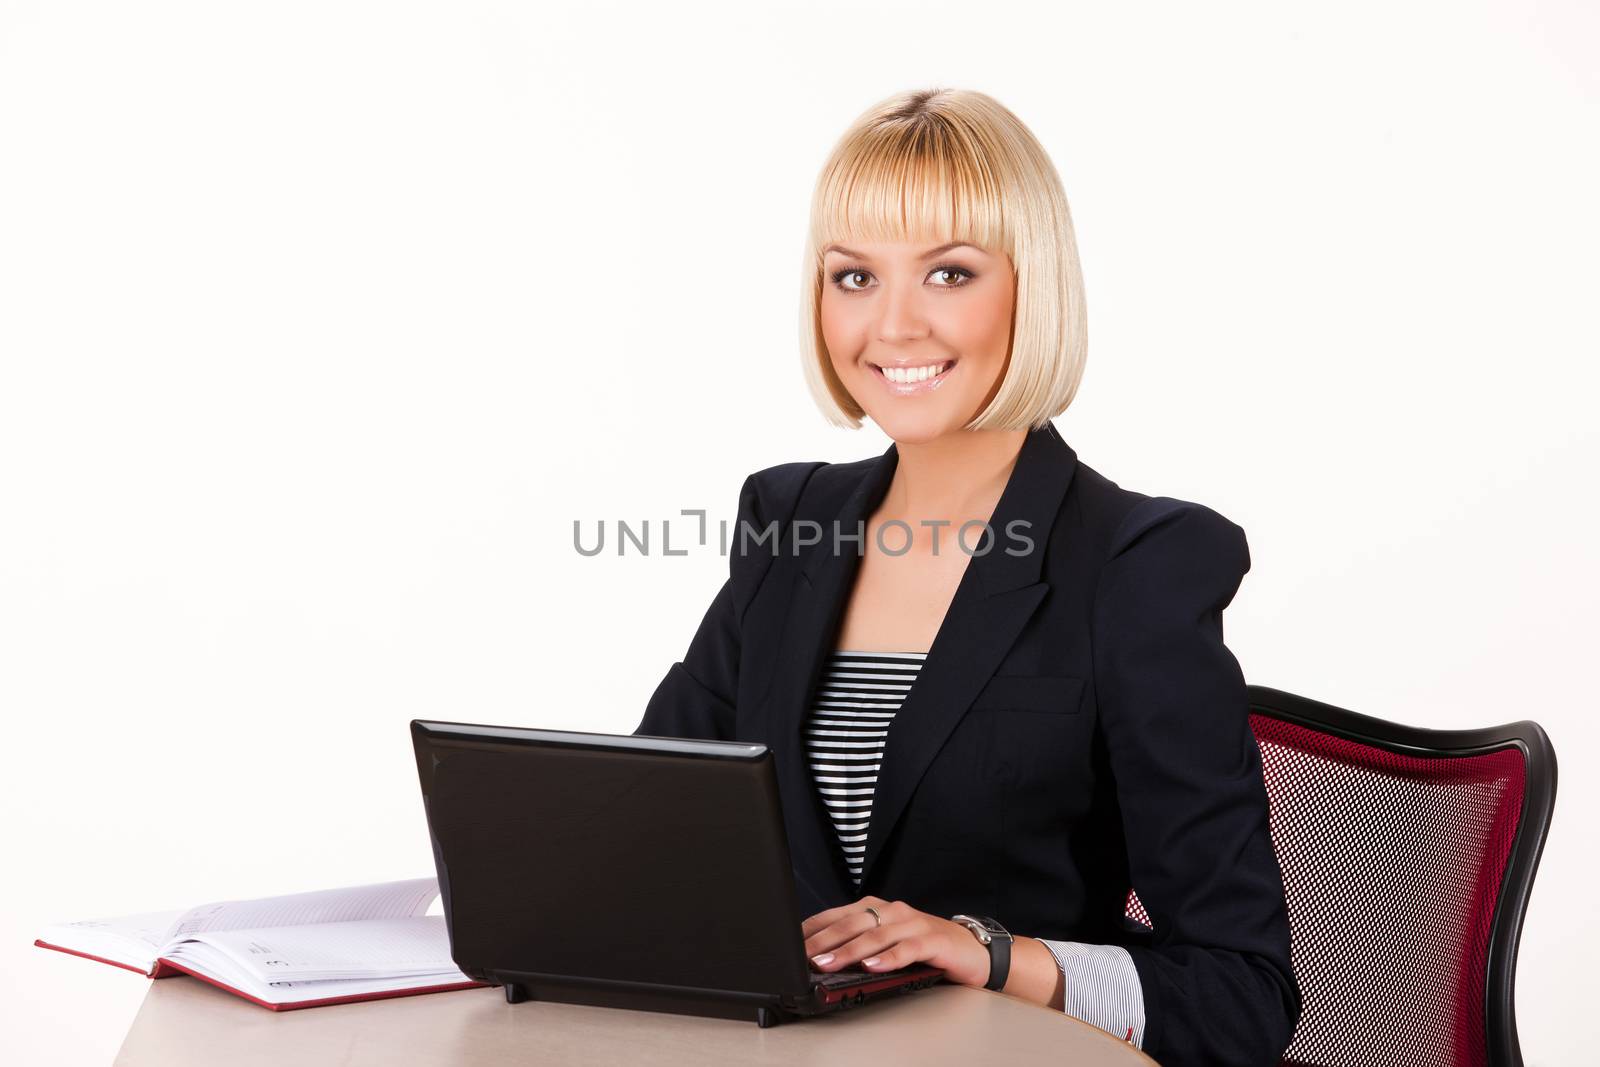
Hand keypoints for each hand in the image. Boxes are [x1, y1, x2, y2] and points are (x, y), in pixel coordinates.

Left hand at [801, 896, 991, 988]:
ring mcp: (913, 924)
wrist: (973, 950)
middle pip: (852, 924)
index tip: (790, 945)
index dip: (813, 930)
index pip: (837, 916)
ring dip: (849, 951)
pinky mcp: (933, 940)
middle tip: (803, 957)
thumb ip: (860, 945)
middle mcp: (893, 911)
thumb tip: (820, 959)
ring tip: (828, 964)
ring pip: (876, 936)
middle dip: (824, 941)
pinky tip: (873, 966)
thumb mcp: (887, 942)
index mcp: (877, 909)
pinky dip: (889, 958)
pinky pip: (907, 949)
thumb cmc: (925, 947)